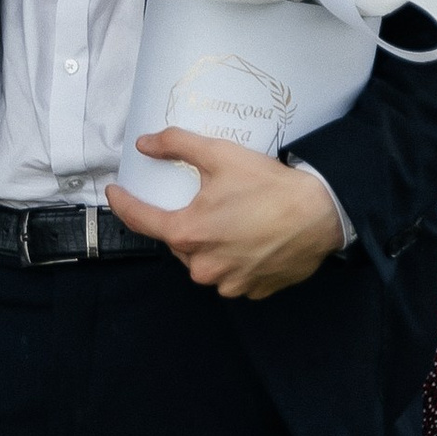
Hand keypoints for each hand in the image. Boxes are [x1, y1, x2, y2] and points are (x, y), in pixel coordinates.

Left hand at [102, 133, 344, 298]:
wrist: (321, 213)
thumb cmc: (269, 185)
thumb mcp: (219, 155)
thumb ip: (176, 145)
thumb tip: (144, 144)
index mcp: (188, 234)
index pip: (141, 221)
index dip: (124, 204)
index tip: (115, 193)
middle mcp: (202, 266)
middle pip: (178, 241)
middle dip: (185, 221)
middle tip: (209, 201)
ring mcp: (228, 282)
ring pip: (204, 260)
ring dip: (210, 243)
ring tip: (234, 221)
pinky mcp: (252, 290)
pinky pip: (231, 275)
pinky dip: (234, 259)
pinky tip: (250, 240)